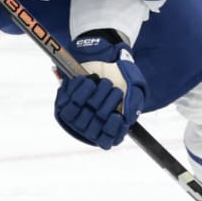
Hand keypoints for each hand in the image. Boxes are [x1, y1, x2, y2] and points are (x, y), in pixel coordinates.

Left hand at [52, 32, 145, 148]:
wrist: (105, 59)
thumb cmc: (122, 78)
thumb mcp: (136, 88)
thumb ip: (134, 103)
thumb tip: (128, 118)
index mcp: (109, 128)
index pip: (106, 141)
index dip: (111, 130)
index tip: (117, 116)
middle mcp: (92, 125)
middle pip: (94, 128)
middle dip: (107, 106)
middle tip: (115, 91)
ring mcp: (78, 115)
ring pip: (81, 117)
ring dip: (96, 97)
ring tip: (104, 83)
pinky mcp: (66, 102)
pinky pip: (69, 102)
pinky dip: (80, 89)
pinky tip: (89, 80)